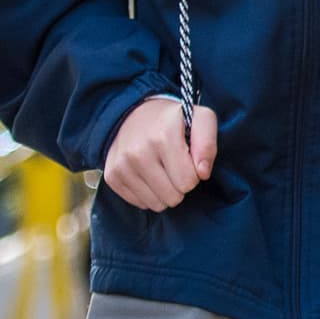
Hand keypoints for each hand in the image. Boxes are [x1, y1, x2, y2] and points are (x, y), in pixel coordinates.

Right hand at [103, 95, 219, 211]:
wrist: (133, 114)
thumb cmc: (174, 121)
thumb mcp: (201, 119)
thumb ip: (208, 144)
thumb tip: (202, 173)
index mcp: (163, 136)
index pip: (188, 182)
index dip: (193, 175)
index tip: (188, 161)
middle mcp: (138, 151)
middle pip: (172, 197)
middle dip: (179, 186)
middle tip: (175, 167)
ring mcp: (122, 165)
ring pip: (156, 204)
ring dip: (164, 192)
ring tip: (162, 171)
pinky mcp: (112, 176)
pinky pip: (140, 203)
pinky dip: (148, 194)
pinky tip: (148, 175)